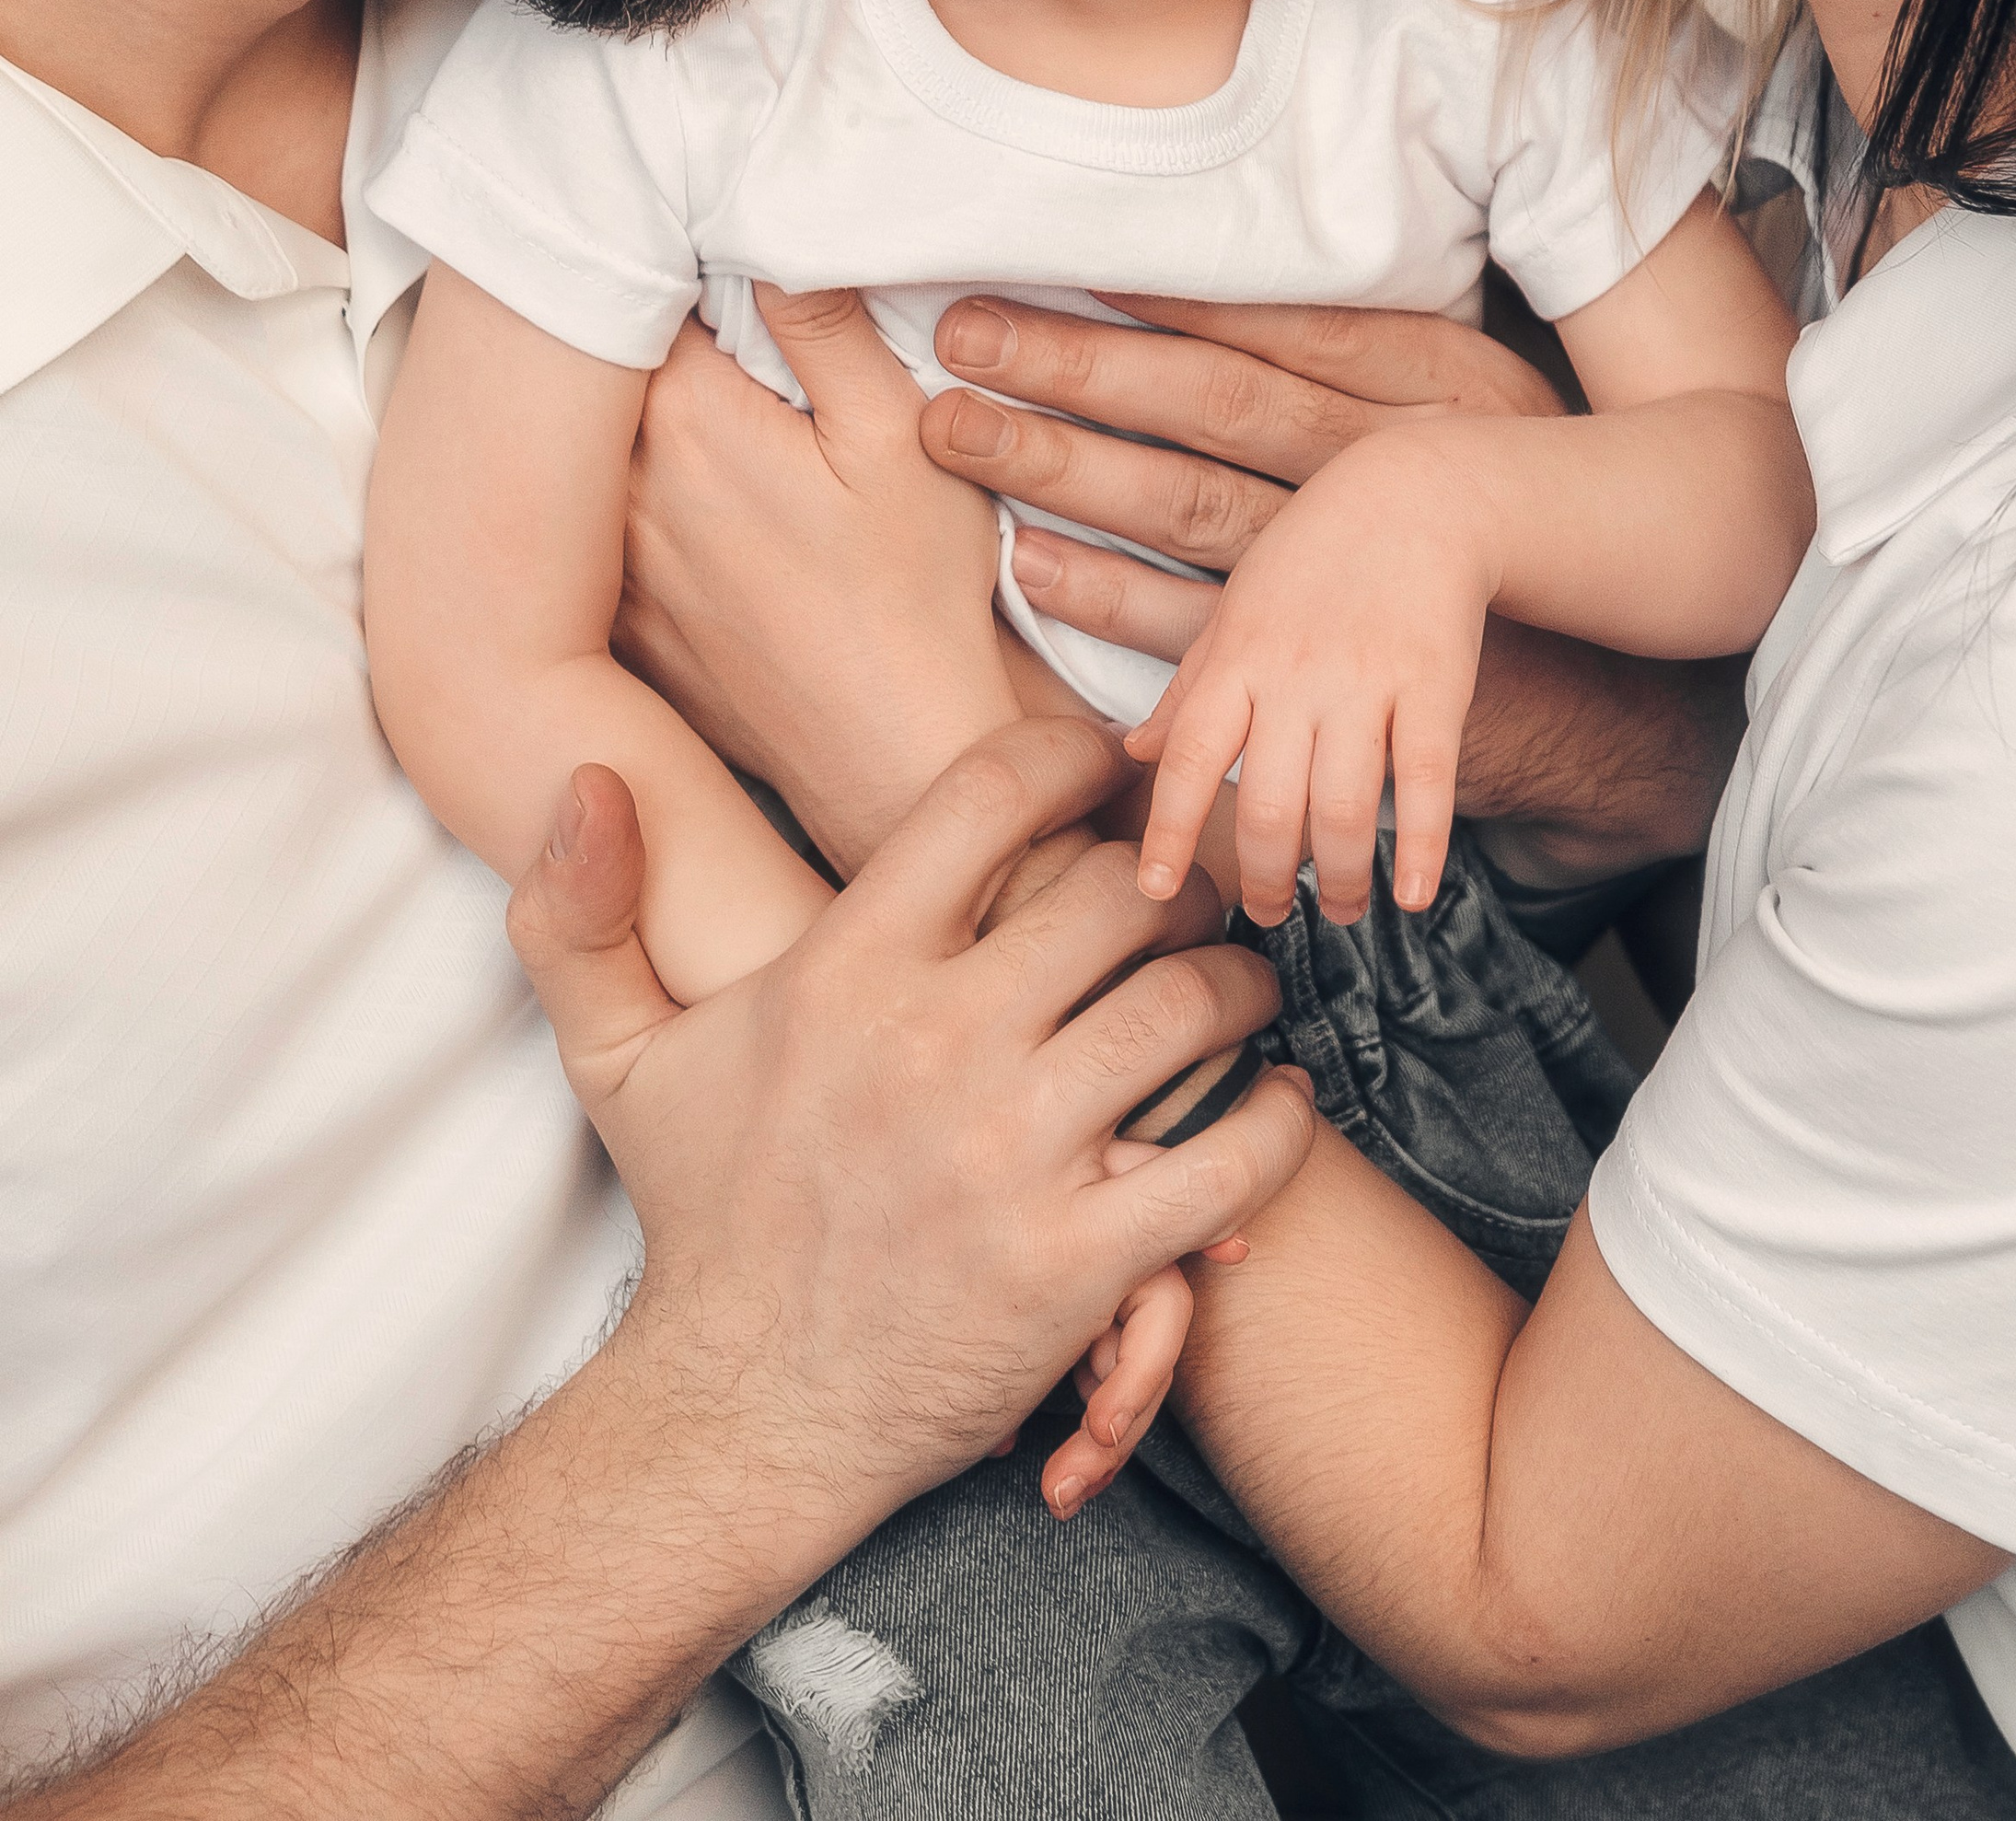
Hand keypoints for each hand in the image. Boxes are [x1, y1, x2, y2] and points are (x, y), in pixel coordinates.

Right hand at [505, 718, 1315, 1594]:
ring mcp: (1015, 1154)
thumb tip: (582, 780)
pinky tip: (1277, 1100)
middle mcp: (936, 1043)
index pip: (992, 795)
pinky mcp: (1079, 1261)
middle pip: (1121, 892)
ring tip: (1240, 988)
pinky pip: (1228, 1158)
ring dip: (1239, 986)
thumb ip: (580, 911)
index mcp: (847, 970)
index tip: (1110, 765)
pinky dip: (1278, 1120)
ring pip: (1190, 1009)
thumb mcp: (616, 1055)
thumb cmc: (705, 1219)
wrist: (741, 1417)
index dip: (1073, 755)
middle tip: (1195, 891)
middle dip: (1179, 877)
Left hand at [617, 286, 1011, 871]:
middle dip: (618, 330)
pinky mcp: (615, 624)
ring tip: (658, 391)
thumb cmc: (914, 595)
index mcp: (689, 423)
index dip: (656, 256)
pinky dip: (601, 503)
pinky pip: (583, 534)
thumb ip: (826, 324)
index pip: (628, 295)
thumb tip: (768, 229)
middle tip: (666, 296)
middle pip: (585, 374)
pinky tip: (668, 500)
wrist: (894, 756)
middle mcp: (619, 492)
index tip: (686, 241)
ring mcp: (606, 565)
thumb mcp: (901, 435)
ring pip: (579, 455)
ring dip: (605, 417)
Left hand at [925, 292, 1562, 646]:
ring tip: (964, 432)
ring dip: (1069, 468)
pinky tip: (1033, 560)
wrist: (1608, 677)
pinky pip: (1202, 622)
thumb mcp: (1466, 401)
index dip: (1155, 297)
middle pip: (1212, 404)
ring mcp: (1357, 568)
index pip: (1269, 324)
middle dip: (1079, 366)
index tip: (1047, 265)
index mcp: (1426, 381)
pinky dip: (1111, 596)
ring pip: (1192, 504)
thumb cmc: (1505, 512)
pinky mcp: (1328, 661)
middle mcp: (1386, 463)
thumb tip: (1203, 288)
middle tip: (963, 336)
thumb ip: (1360, 351)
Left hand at [1128, 433, 1492, 924]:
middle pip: (1268, 804)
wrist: (1416, 495)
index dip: (1168, 832)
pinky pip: (1428, 783)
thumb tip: (1135, 752)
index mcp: (1238, 657)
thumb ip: (1190, 686)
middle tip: (1267, 913)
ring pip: (1345, 809)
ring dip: (1340, 879)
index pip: (1188, 759)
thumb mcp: (1236, 609)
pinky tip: (1414, 896)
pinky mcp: (1436, 685)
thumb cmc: (1314, 557)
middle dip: (1263, 877)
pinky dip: (1424, 850)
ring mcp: (1368, 680)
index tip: (1156, 892)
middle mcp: (1296, 674)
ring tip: (1338, 908)